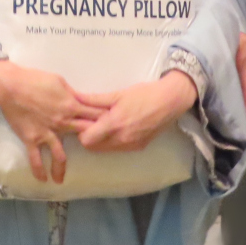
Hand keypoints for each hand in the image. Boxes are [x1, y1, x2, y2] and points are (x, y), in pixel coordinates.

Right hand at [0, 60, 108, 183]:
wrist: (11, 86)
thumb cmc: (36, 80)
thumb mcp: (60, 82)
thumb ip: (72, 94)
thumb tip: (81, 101)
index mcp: (71, 106)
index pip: (94, 115)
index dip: (105, 120)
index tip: (112, 126)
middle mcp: (62, 123)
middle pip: (83, 136)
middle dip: (92, 144)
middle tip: (98, 154)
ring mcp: (47, 133)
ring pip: (60, 155)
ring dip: (61, 169)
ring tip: (62, 180)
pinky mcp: (32, 139)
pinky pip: (36, 158)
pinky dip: (39, 170)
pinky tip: (43, 179)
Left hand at [74, 71, 198, 153]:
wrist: (170, 101)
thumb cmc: (143, 94)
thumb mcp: (117, 94)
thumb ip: (94, 100)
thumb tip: (75, 99)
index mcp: (114, 125)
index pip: (86, 140)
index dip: (81, 131)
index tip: (83, 119)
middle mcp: (121, 140)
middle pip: (94, 147)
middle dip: (89, 136)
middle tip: (92, 121)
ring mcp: (131, 146)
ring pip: (106, 149)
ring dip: (101, 139)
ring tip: (105, 122)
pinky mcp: (139, 147)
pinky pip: (118, 148)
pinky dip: (113, 140)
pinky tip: (118, 126)